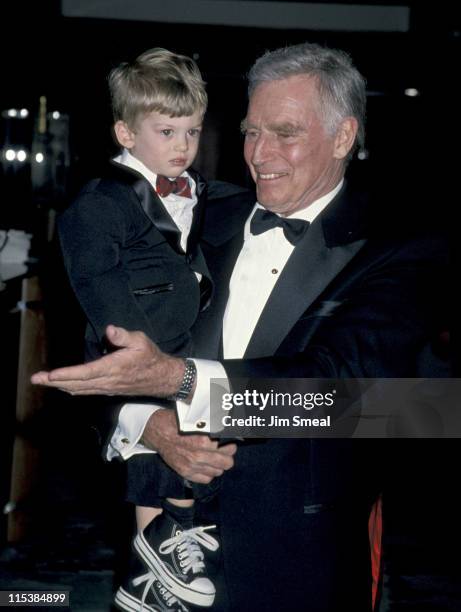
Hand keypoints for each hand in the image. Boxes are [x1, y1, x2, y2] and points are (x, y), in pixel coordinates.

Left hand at [30, 325, 183, 396]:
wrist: (162, 377)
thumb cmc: (150, 357)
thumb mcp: (141, 341)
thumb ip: (124, 336)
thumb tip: (109, 329)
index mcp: (113, 368)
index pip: (85, 373)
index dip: (67, 374)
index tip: (51, 374)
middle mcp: (107, 381)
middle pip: (76, 384)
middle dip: (54, 382)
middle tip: (35, 379)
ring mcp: (107, 387)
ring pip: (79, 389)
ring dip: (59, 386)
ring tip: (43, 382)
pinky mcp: (108, 389)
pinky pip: (85, 391)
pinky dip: (71, 388)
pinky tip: (64, 386)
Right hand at [143, 410, 236, 483]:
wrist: (158, 431)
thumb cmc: (177, 422)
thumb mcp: (197, 418)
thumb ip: (213, 425)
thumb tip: (228, 426)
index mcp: (204, 440)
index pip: (229, 447)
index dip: (231, 443)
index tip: (230, 441)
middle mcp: (199, 455)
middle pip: (227, 462)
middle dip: (228, 455)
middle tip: (226, 449)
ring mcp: (192, 466)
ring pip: (218, 472)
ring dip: (219, 464)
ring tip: (216, 457)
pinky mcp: (185, 472)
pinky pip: (206, 479)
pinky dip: (209, 473)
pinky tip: (207, 464)